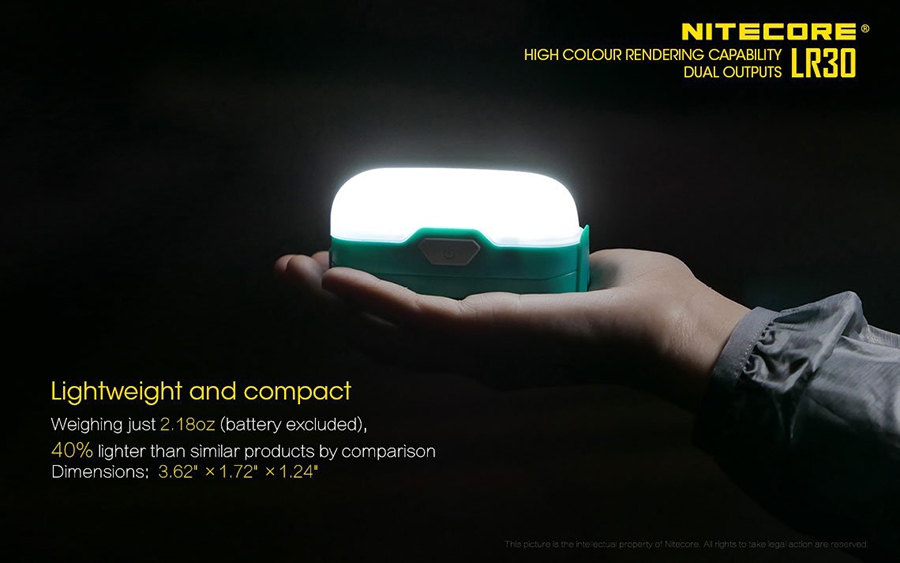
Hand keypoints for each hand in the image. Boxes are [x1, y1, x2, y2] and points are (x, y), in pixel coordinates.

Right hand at [274, 249, 748, 411]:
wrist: (668, 327)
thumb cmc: (635, 302)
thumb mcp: (567, 274)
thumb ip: (539, 264)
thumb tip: (528, 240)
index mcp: (490, 341)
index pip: (413, 325)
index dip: (370, 302)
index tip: (339, 268)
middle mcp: (472, 354)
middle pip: (384, 333)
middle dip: (333, 306)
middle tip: (295, 269)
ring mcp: (472, 349)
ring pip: (382, 329)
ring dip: (332, 300)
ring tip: (292, 270)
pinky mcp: (479, 333)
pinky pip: (408, 315)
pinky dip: (366, 296)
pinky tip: (333, 275)